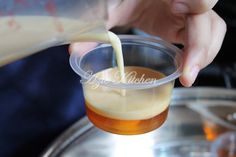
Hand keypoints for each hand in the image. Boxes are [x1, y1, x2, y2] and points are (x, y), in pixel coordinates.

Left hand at [70, 0, 225, 86]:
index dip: (196, 5)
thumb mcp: (105, 9)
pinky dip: (195, 54)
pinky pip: (199, 38)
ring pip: (211, 31)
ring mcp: (182, 14)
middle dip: (202, 48)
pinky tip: (183, 66)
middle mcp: (180, 1)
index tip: (178, 21)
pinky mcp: (179, 25)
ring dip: (202, 54)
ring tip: (186, 73)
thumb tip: (75, 54)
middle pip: (210, 21)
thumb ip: (92, 28)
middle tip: (186, 73)